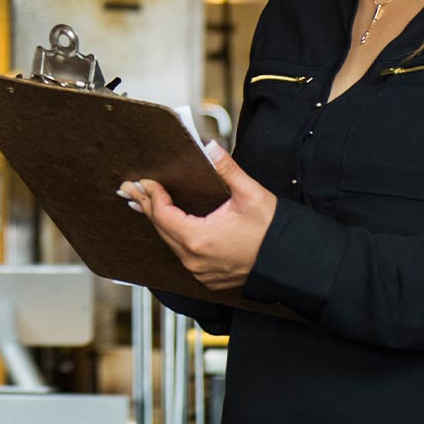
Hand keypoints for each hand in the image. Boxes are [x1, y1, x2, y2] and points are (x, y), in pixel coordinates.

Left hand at [120, 141, 275, 291]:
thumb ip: (226, 169)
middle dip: (146, 206)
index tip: (146, 180)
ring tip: (143, 205)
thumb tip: (210, 146)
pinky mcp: (208, 278)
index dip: (153, 195)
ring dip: (159, 222)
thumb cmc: (274, 230)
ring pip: (171, 243)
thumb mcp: (250, 194)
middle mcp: (194, 259)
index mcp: (199, 239)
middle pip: (161, 229)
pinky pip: (184, 255)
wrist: (293, 262)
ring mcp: (200, 272)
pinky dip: (175, 238)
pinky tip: (171, 226)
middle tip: (130, 190)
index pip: (163, 214)